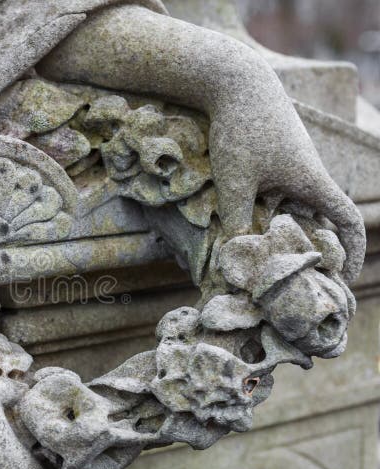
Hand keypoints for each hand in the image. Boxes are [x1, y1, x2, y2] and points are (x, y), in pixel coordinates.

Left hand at [36, 4, 364, 283]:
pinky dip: (265, 209)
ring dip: (281, 227)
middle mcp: (308, 173)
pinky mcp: (272, 155)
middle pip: (319, 217)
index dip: (349, 248)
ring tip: (259, 253)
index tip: (339, 273)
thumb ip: (237, 223)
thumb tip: (233, 259)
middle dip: (308, 245)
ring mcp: (290, 163)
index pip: (347, 220)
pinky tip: (239, 221)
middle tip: (288, 273)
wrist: (234, 81)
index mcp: (313, 181)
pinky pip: (276, 190)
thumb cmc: (240, 131)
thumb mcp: (235, 183)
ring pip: (293, 205)